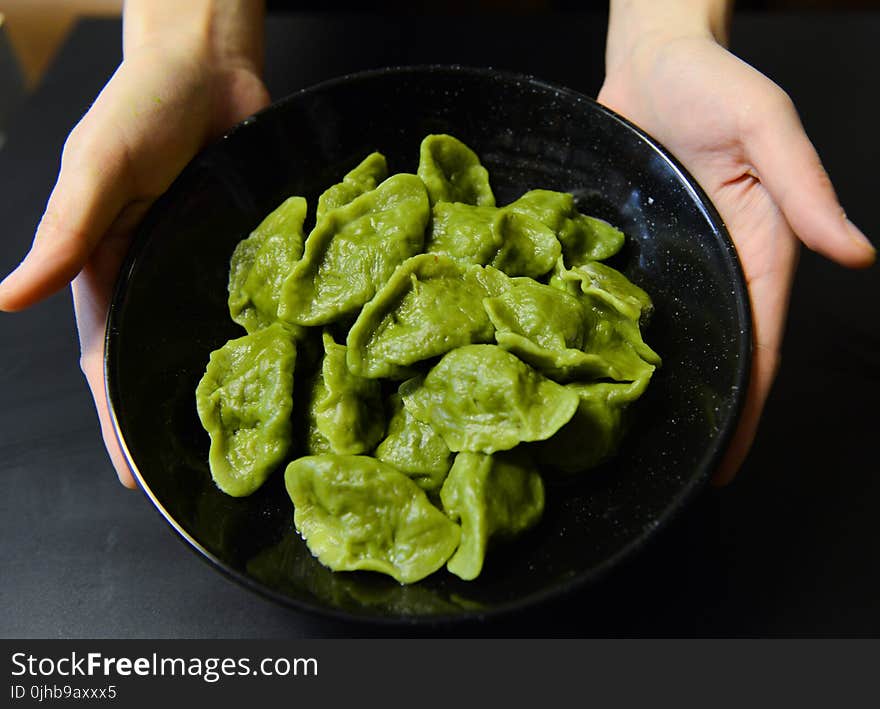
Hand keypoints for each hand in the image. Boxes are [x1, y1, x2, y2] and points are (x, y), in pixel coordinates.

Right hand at [0, 36, 268, 486]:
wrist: (209, 64)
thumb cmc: (142, 106)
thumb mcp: (97, 169)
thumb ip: (64, 233)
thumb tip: (5, 299)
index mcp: (105, 268)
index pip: (106, 361)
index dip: (116, 420)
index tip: (133, 478)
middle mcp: (152, 275)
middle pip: (156, 363)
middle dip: (165, 420)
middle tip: (191, 479)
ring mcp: (200, 265)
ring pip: (203, 340)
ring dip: (214, 389)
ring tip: (237, 441)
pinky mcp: (243, 248)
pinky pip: (248, 304)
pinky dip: (256, 340)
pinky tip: (279, 374)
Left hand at [598, 33, 874, 483]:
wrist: (650, 59)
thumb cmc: (713, 81)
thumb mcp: (766, 125)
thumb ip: (806, 187)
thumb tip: (858, 252)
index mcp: (760, 247)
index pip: (760, 342)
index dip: (747, 405)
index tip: (726, 462)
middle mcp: (719, 262)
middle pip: (719, 351)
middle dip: (707, 411)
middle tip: (674, 466)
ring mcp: (676, 257)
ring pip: (676, 335)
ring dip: (664, 384)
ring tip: (636, 437)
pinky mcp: (637, 245)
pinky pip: (629, 301)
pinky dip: (621, 337)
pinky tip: (600, 370)